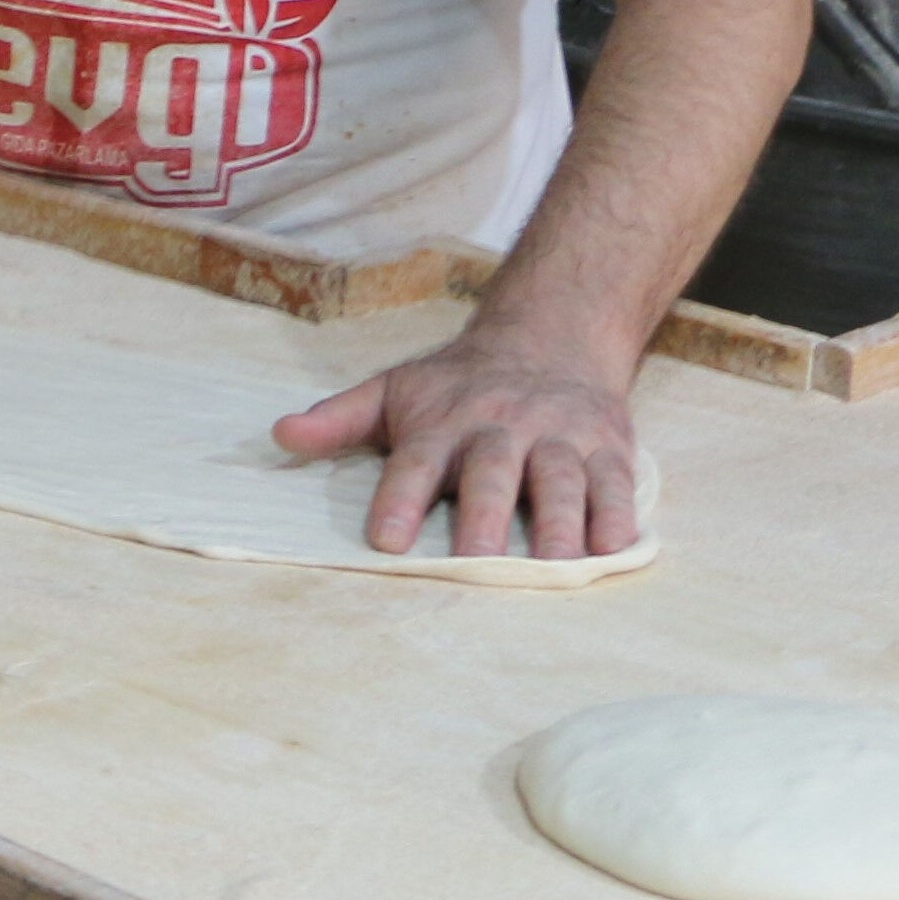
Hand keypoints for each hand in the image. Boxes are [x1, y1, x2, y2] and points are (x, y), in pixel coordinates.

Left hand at [274, 328, 642, 562]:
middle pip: (493, 470)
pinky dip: (617, 515)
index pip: (417, 460)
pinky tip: (611, 547)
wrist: (551, 335)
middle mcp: (503, 426)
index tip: (388, 540)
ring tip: (553, 564)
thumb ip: (339, 419)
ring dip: (558, 521)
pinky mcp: (608, 447)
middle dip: (485, 513)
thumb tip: (280, 436)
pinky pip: (615, 483)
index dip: (401, 499)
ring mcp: (560, 436)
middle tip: (476, 557)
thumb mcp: (395, 390)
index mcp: (445, 420)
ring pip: (560, 478)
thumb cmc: (460, 383)